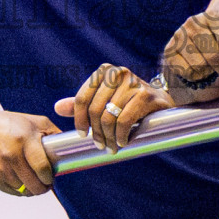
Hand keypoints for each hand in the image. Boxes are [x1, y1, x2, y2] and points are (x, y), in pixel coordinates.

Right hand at [0, 108, 59, 196]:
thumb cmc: (4, 123)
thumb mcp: (32, 121)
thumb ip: (52, 132)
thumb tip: (69, 145)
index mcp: (23, 139)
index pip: (42, 168)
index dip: (49, 177)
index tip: (51, 178)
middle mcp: (11, 155)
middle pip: (34, 184)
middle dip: (43, 188)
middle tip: (45, 185)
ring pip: (22, 191)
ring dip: (31, 191)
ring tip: (34, 185)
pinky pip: (10, 192)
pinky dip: (18, 191)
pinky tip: (20, 183)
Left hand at [55, 64, 173, 152]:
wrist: (161, 102)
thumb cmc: (129, 103)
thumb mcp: (105, 101)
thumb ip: (83, 104)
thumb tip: (57, 108)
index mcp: (104, 71)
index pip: (82, 98)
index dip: (79, 120)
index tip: (82, 135)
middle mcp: (117, 72)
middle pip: (94, 109)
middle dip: (96, 132)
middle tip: (100, 146)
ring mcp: (132, 82)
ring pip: (108, 117)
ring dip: (109, 137)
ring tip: (112, 147)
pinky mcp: (145, 95)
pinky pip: (124, 121)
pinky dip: (121, 136)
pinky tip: (123, 142)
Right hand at [159, 10, 218, 100]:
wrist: (197, 40)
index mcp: (213, 16)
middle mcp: (193, 22)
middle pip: (213, 55)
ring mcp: (179, 35)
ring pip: (200, 65)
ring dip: (209, 72)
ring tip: (210, 67)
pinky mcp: (169, 50)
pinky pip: (187, 71)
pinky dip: (196, 76)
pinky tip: (198, 69)